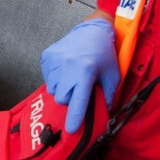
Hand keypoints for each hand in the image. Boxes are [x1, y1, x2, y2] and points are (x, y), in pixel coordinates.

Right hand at [41, 17, 119, 132]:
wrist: (93, 30)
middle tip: (78, 88)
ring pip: (52, 88)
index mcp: (85, 72)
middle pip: (61, 97)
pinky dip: (55, 77)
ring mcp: (55, 60)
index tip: (70, 129)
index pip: (78, 100)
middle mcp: (68, 66)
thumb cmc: (104, 54)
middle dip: (69, 98)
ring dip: (61, 88)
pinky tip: (65, 69)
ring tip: (72, 76)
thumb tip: (104, 115)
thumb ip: (108, 96)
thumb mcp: (113, 75)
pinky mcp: (47, 56)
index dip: (74, 116)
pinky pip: (47, 77)